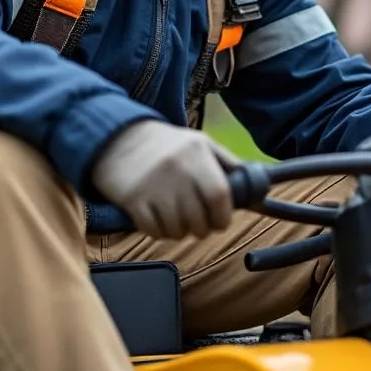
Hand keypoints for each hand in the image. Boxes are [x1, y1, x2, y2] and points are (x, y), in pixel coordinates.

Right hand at [92, 119, 241, 238]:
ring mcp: (153, 185)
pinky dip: (160, 232)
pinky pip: (154, 231)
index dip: (223, 215)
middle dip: (202, 229)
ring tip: (177, 221)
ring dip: (180, 232)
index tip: (221, 221)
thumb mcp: (198, 142)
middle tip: (199, 226)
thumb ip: (226, 162)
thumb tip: (254, 186)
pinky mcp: (132, 199)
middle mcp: (176, 168)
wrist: (116, 137)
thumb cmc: (165, 145)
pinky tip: (158, 221)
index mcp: (196, 152)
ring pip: (177, 228)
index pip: (219, 194)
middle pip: (198, 218)